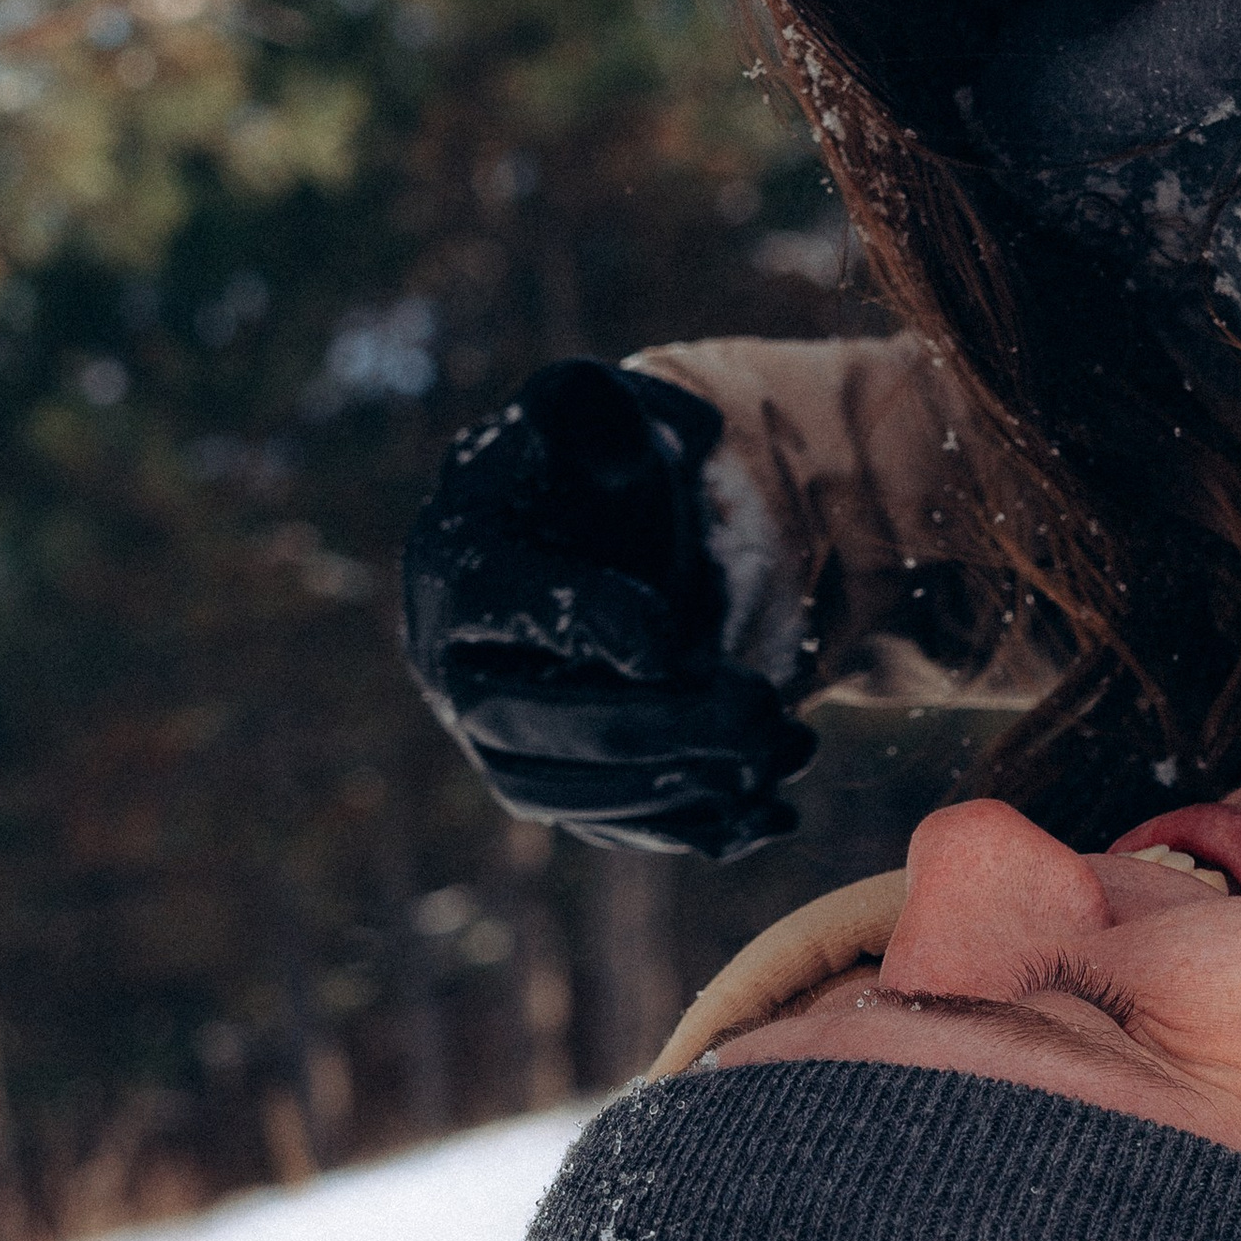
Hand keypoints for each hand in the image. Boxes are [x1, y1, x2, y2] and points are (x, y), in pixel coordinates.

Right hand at [402, 360, 813, 857]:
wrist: (587, 540)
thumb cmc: (582, 470)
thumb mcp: (582, 420)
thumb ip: (582, 409)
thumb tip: (581, 408)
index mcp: (455, 569)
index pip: (501, 605)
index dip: (582, 622)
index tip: (669, 634)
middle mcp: (456, 672)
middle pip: (528, 729)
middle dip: (651, 729)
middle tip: (755, 708)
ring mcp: (498, 744)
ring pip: (569, 800)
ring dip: (681, 786)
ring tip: (785, 743)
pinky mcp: (558, 790)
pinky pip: (614, 832)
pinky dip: (695, 832)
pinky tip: (776, 811)